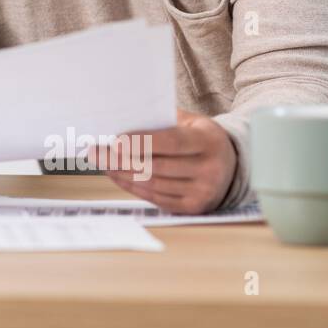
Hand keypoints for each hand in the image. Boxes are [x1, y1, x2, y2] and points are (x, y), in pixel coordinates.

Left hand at [89, 108, 237, 214]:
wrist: (231, 165)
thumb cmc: (201, 139)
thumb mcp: (192, 123)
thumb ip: (164, 120)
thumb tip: (124, 119)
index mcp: (209, 142)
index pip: (171, 142)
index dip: (142, 142)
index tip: (115, 140)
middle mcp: (210, 169)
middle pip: (157, 166)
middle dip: (121, 159)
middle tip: (96, 152)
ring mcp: (203, 192)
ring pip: (153, 184)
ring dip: (122, 173)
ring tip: (101, 163)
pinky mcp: (194, 208)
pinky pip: (156, 198)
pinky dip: (132, 187)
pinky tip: (117, 175)